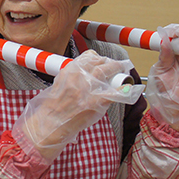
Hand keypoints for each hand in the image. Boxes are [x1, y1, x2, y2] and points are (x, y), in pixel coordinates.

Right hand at [12, 51, 142, 162]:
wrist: (50, 122)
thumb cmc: (52, 107)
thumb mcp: (59, 85)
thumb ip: (73, 78)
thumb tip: (87, 76)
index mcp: (70, 70)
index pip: (89, 56)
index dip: (98, 58)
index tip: (102, 61)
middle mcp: (80, 75)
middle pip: (101, 62)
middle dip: (111, 63)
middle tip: (116, 65)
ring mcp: (89, 87)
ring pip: (108, 70)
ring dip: (117, 69)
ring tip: (123, 71)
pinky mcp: (96, 101)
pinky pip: (115, 92)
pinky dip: (123, 91)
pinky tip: (128, 90)